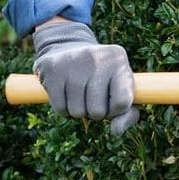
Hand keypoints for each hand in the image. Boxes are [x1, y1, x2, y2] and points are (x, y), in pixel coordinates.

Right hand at [32, 20, 138, 135]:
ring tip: (80, 94)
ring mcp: (73, 62)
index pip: (122, 103)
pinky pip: (60, 109)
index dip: (115, 112)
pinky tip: (66, 93)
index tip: (111, 105)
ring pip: (78, 113)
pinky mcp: (52, 69)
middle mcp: (97, 58)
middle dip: (95, 113)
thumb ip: (126, 113)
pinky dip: (64, 109)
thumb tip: (116, 131)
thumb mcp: (120, 87)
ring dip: (79, 112)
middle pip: (98, 112)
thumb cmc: (101, 76)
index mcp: (119, 60)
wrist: (66, 48)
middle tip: (92, 98)